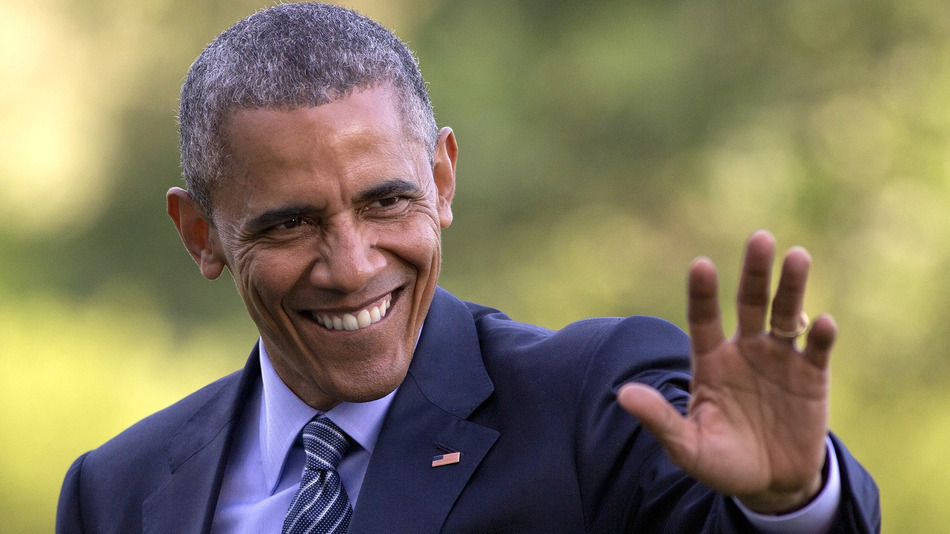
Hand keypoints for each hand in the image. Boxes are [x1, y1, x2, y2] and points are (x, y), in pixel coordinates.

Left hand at [617, 230, 833, 512]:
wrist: (771, 484)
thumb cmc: (722, 462)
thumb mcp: (688, 446)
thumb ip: (659, 420)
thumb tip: (622, 395)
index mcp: (710, 361)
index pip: (703, 319)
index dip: (703, 294)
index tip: (701, 265)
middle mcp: (744, 350)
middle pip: (749, 302)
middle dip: (754, 271)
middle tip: (760, 238)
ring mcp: (779, 359)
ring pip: (785, 314)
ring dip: (791, 287)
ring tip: (797, 257)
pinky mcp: (811, 376)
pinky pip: (816, 350)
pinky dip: (820, 335)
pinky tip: (822, 323)